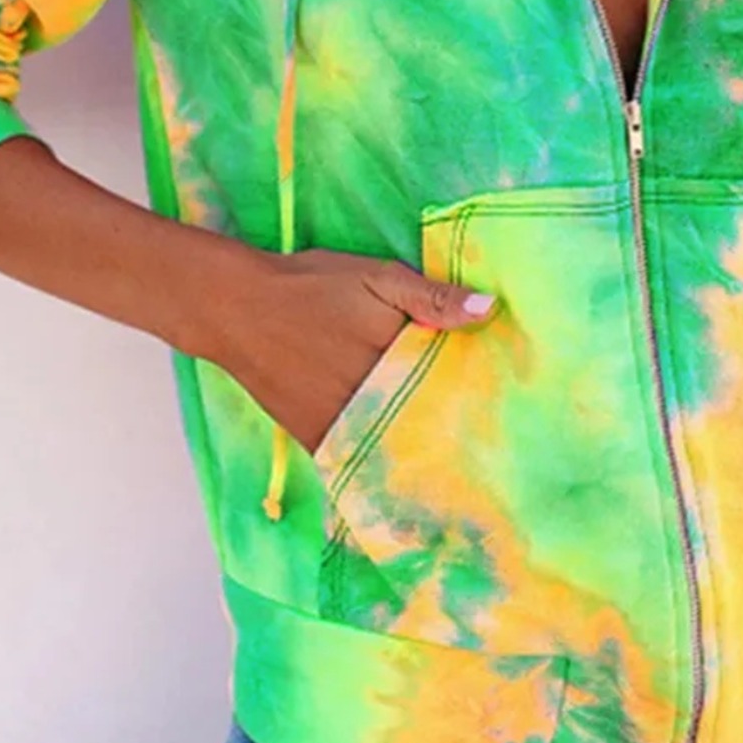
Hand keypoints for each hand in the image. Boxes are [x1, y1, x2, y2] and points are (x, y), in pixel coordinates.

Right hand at [197, 243, 494, 455]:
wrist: (236, 309)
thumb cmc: (312, 288)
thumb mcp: (377, 278)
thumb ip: (432, 298)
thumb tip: (489, 310)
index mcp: (395, 365)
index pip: (452, 395)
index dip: (479, 404)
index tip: (505, 410)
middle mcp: (371, 406)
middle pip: (427, 429)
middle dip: (455, 434)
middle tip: (490, 442)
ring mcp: (342, 428)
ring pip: (396, 451)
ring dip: (421, 452)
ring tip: (457, 459)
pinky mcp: (317, 439)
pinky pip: (359, 460)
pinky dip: (381, 462)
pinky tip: (405, 464)